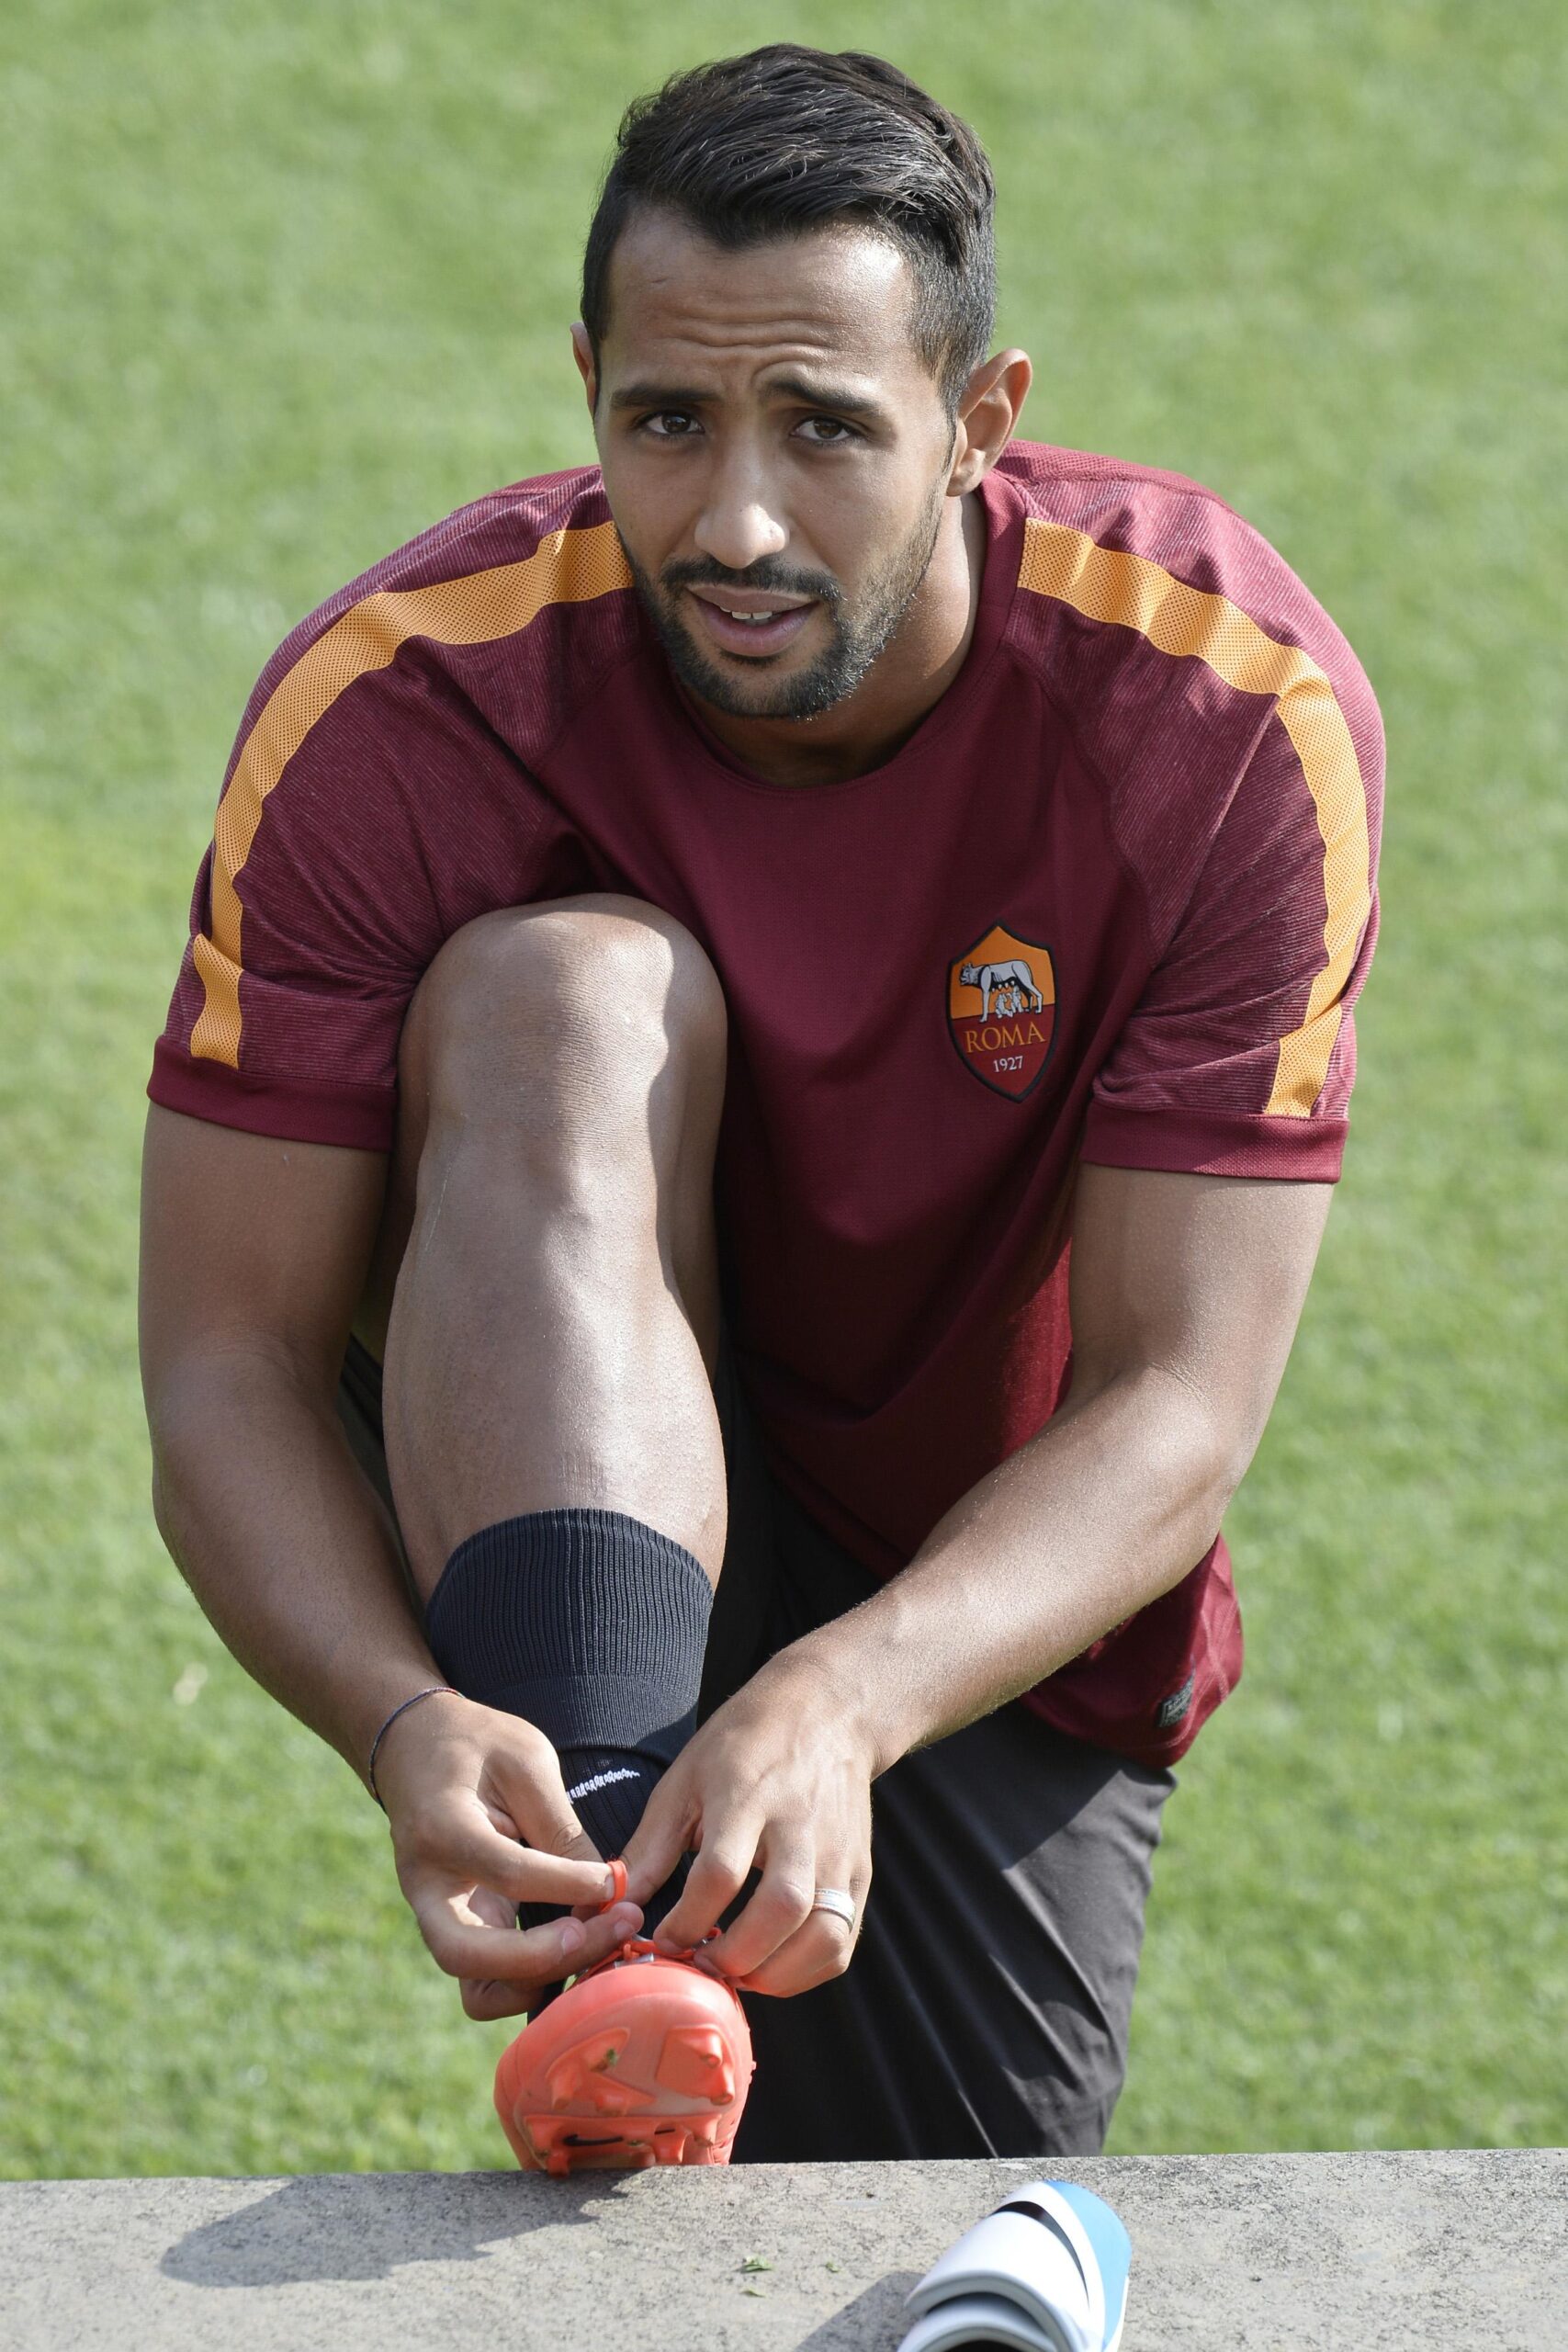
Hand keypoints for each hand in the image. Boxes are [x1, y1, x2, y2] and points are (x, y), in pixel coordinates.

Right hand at [372, 1690, 642, 2019]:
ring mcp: (435, 1918)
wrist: (415, 1747)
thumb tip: (605, 1890)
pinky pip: (487, 1986)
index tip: (616, 1882)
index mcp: (442, 1830)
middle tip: (610, 1932)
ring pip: (476, 1990)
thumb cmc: (477, 1745)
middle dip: (547, 1959)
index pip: (508, 1873)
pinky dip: (533, 1986)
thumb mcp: (526, 1760)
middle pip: (472, 1958)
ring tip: (601, 1946)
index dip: (568, 1883)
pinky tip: (581, 1953)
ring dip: (541, 1983)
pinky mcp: (455, 1933)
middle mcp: (426, 1888)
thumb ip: (560, 1827)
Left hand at [619, 1648, 875, 1996]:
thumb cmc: (743, 1746)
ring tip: (736, 1972)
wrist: (825, 1713)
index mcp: (747, 1795)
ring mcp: (839, 1853)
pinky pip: (843, 1942)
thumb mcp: (684, 1781)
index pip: (721, 1872)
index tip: (662, 1941)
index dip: (687, 1921)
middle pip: (780, 1909)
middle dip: (735, 1956)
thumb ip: (649, 1849)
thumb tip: (610, 1908)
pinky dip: (807, 1972)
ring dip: (775, 1974)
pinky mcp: (860, 1874)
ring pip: (823, 1935)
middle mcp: (801, 1826)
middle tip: (700, 1966)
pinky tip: (770, 1966)